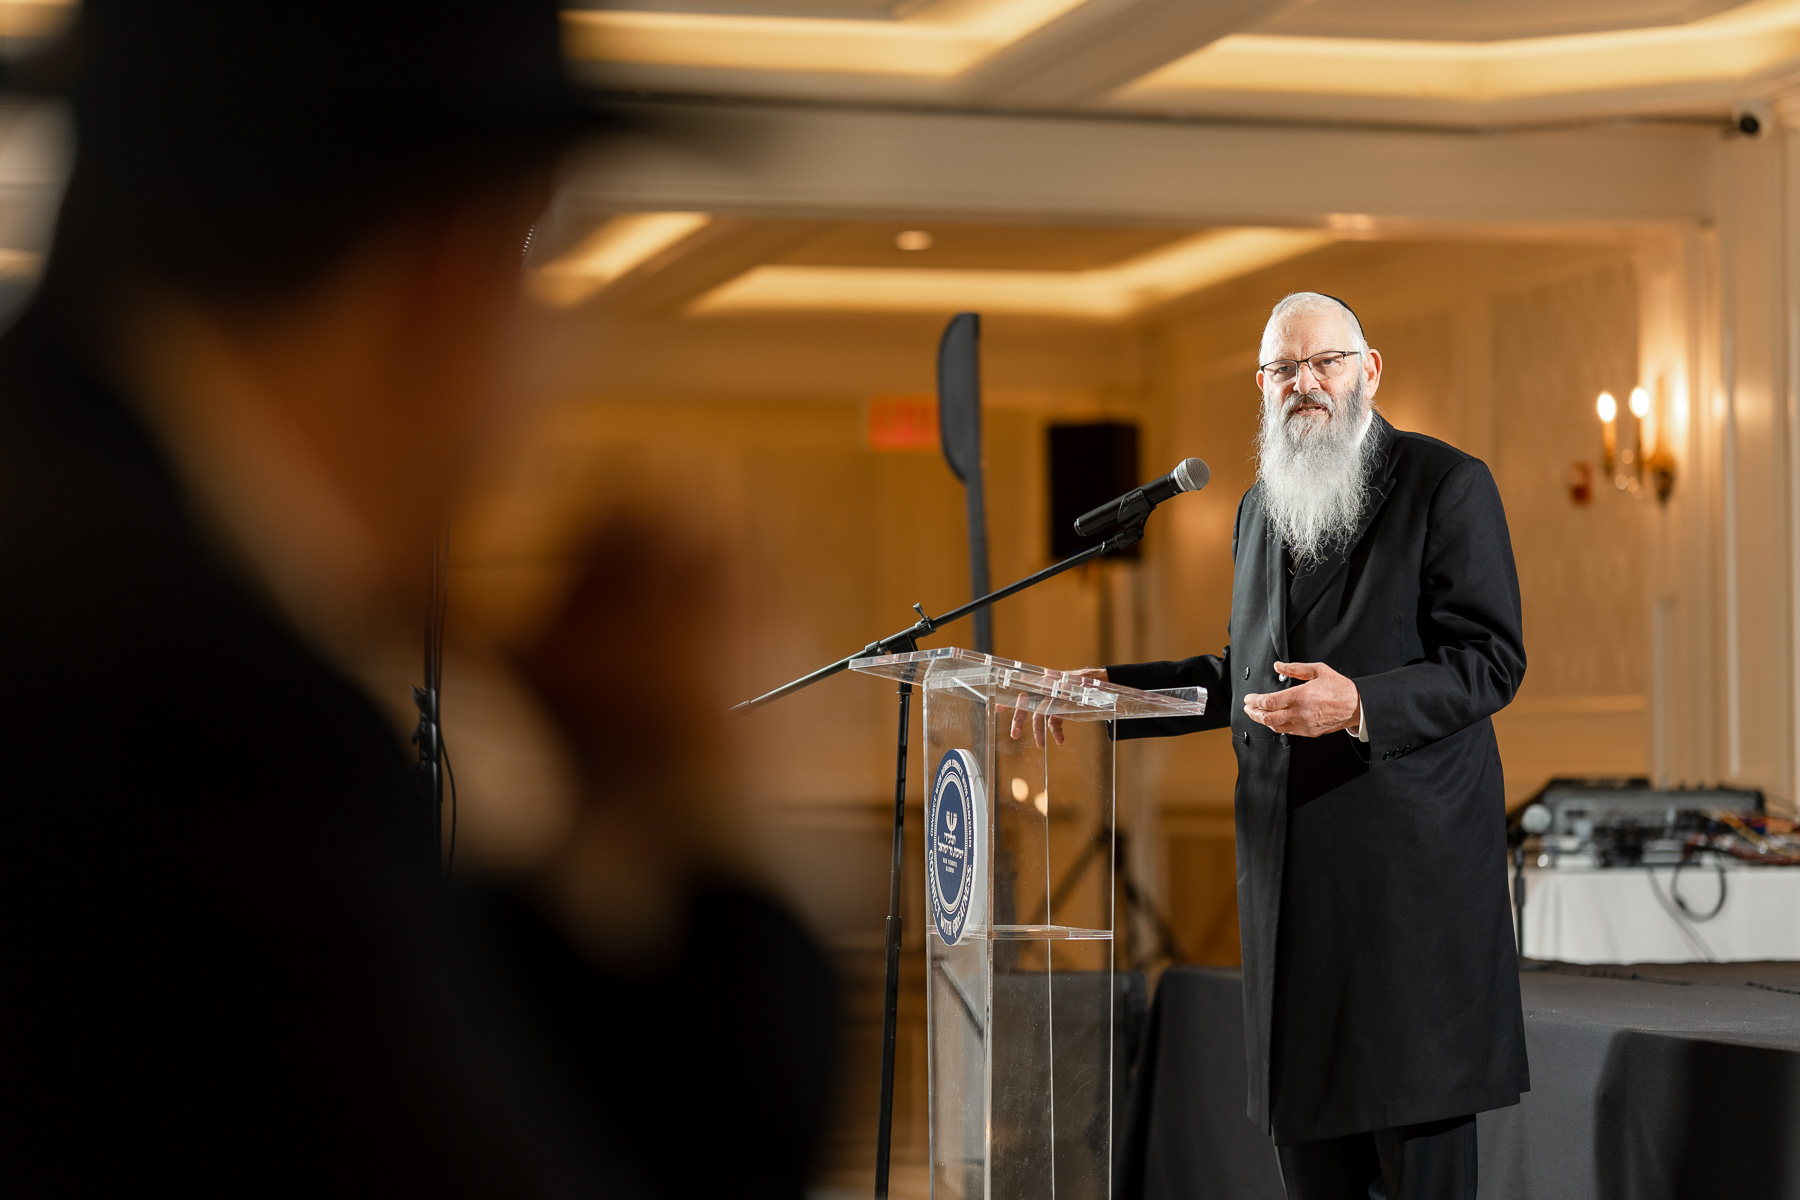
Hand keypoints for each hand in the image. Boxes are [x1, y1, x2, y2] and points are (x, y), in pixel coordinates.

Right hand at [1007, 668, 1107, 747]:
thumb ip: (1062, 678)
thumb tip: (1047, 673)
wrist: (1100, 685)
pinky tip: (1060, 739)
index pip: (1023, 690)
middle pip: (1028, 708)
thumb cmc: (1086, 678)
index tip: (998, 708)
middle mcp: (1045, 694)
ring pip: (1040, 719)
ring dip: (1039, 733)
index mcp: (1044, 683)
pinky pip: (1055, 723)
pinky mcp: (1061, 712)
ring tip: (1040, 746)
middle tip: (1015, 735)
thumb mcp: (1076, 677)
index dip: (1010, 700)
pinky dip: (1056, 732)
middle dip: (1020, 721)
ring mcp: (1052, 704)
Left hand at [1242, 661, 1360, 737]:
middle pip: (1268, 718)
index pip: (1268, 702)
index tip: (1248, 698)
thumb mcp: (1318, 670)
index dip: (1254, 701)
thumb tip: (1278, 666)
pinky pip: (1288, 731)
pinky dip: (1277, 726)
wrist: (1357, 705)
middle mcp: (1300, 713)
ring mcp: (1304, 725)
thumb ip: (1295, 668)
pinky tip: (1274, 720)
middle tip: (1247, 708)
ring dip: (1263, 721)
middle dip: (1253, 713)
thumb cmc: (1340, 688)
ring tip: (1257, 714)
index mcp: (1300, 696)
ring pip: (1276, 727)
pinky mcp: (1309, 732)